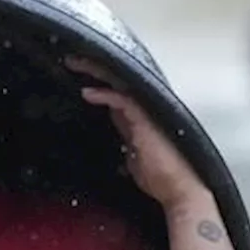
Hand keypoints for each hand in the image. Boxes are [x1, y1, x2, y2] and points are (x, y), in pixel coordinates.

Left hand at [65, 54, 209, 208]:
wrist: (179, 191)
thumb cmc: (160, 177)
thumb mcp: (134, 157)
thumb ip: (125, 142)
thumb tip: (117, 141)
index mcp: (139, 116)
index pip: (115, 90)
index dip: (96, 80)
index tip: (75, 74)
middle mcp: (143, 109)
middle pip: (116, 79)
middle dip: (92, 67)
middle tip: (69, 59)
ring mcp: (146, 113)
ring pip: (119, 82)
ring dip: (95, 71)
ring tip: (73, 62)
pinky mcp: (146, 122)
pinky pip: (123, 100)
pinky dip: (104, 94)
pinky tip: (87, 92)